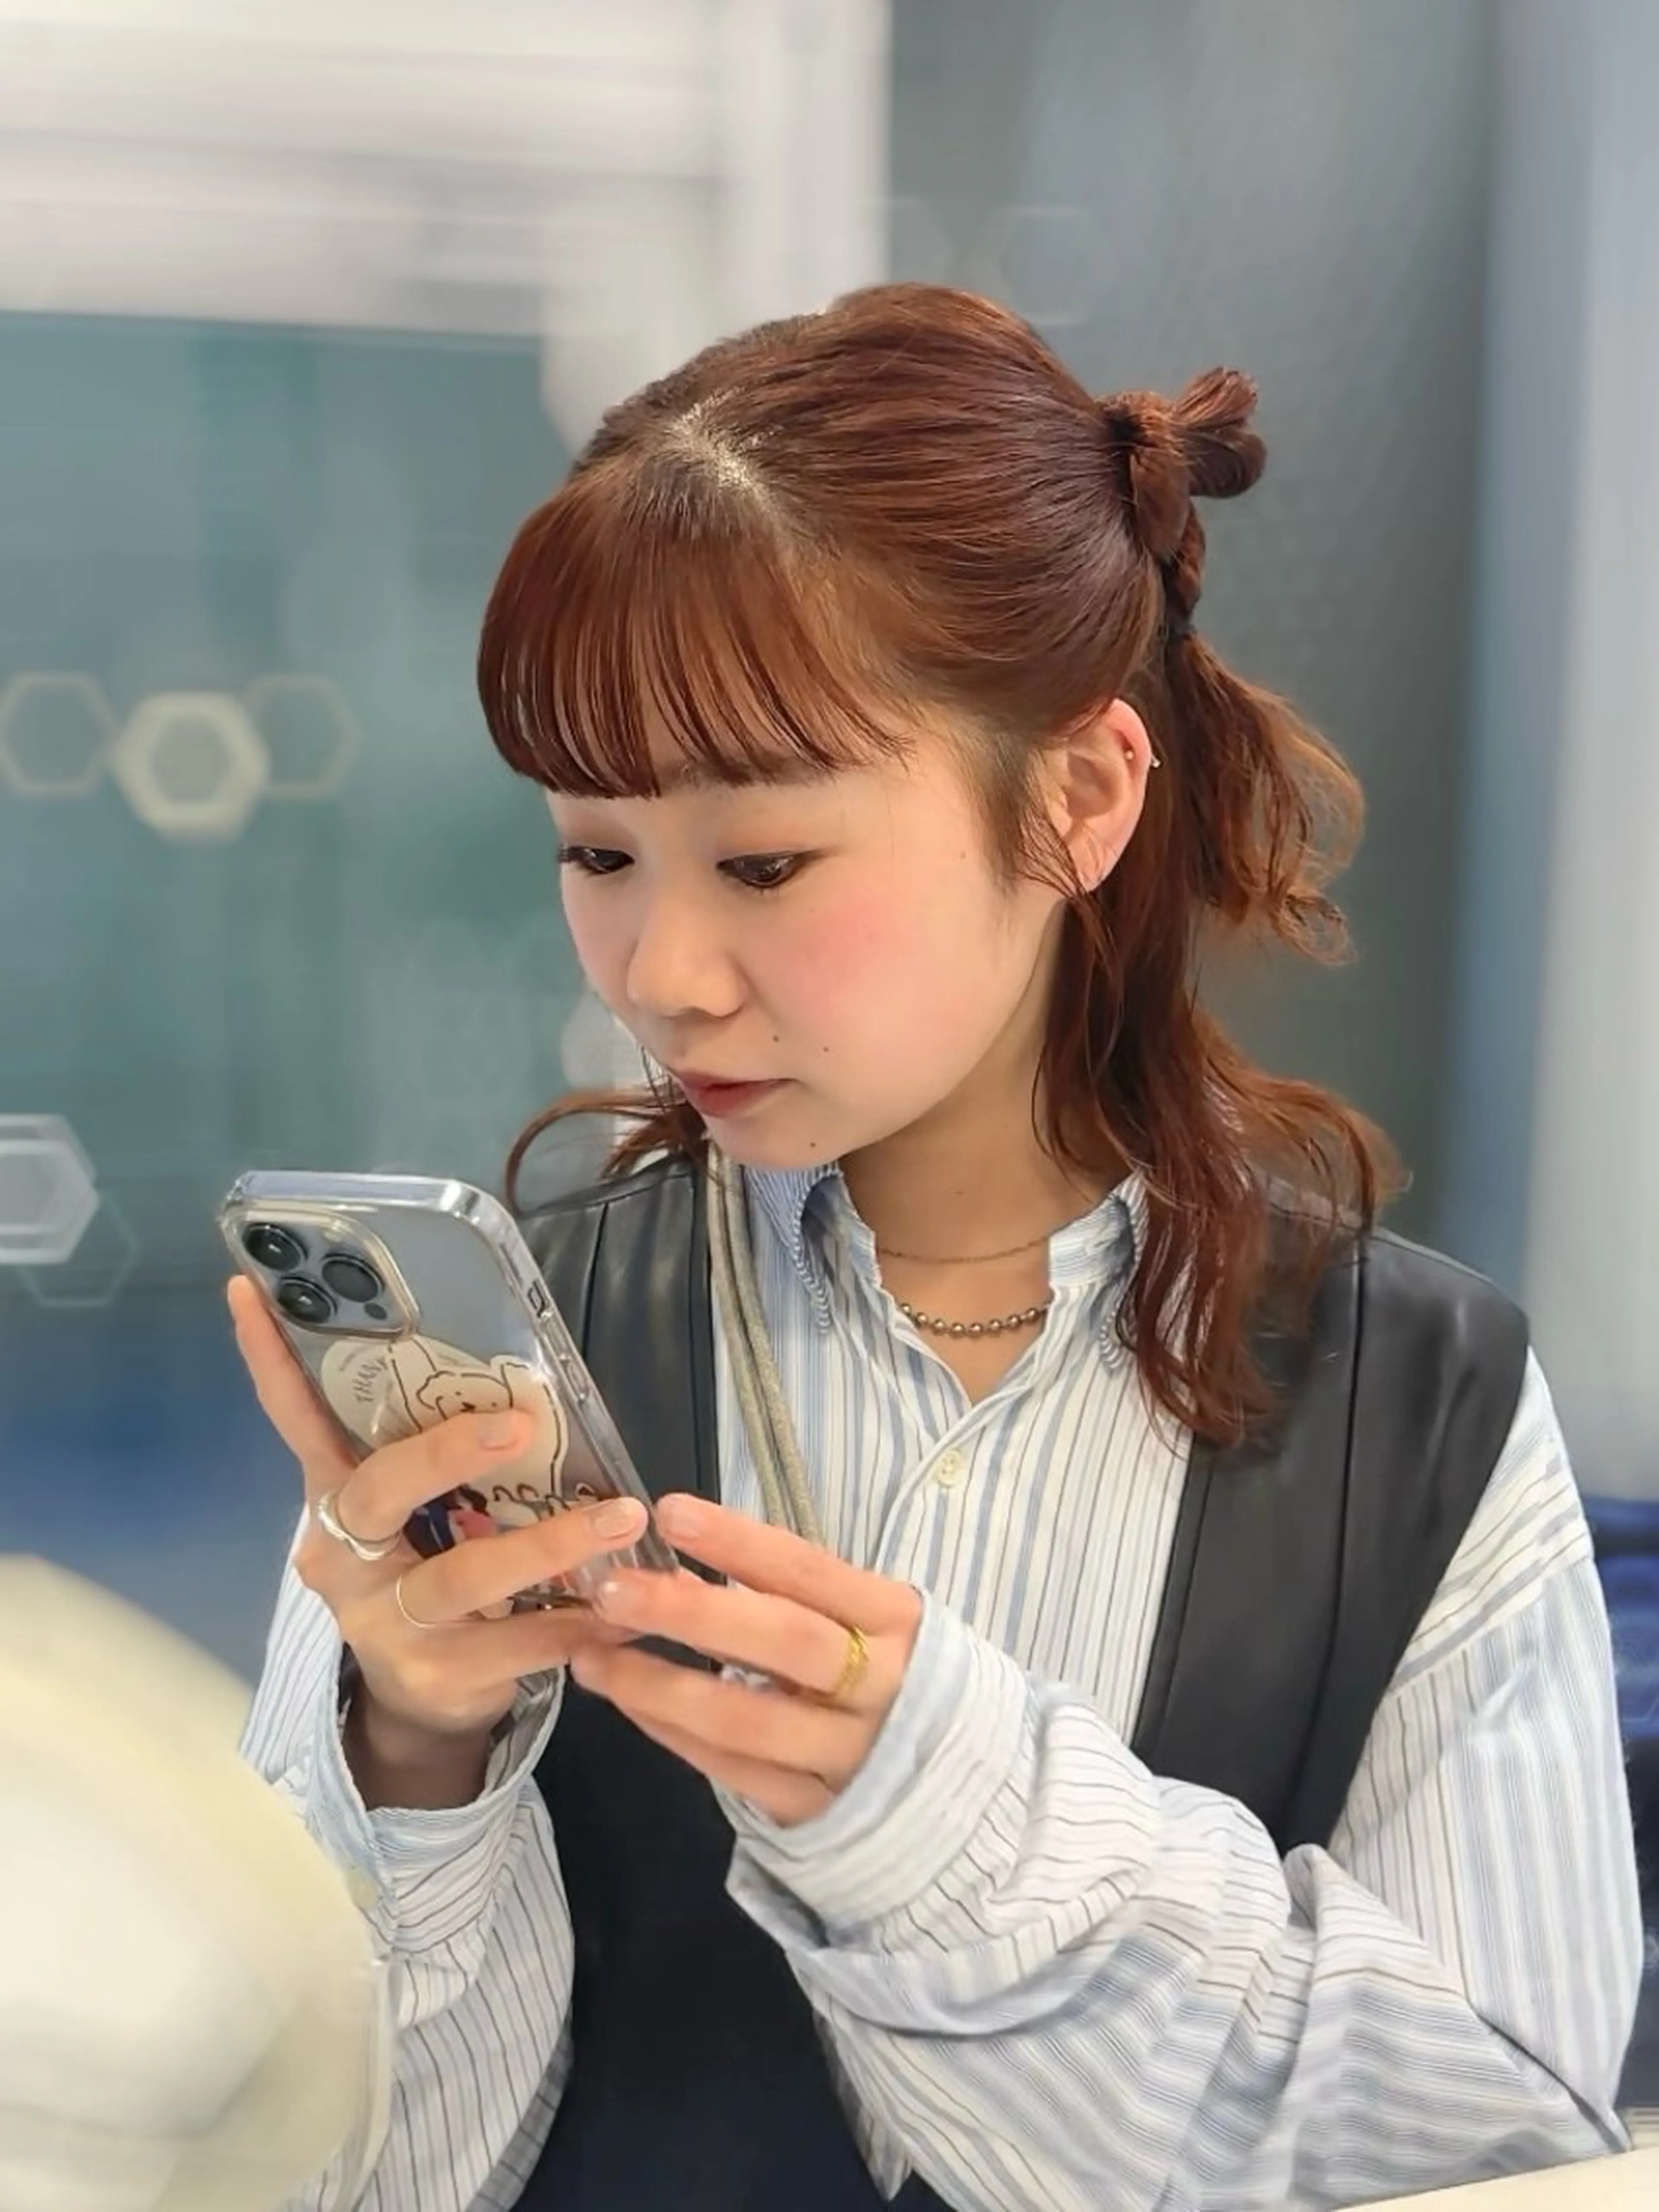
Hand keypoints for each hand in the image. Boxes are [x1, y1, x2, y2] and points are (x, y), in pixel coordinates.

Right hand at [228, 1277, 642, 1753]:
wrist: (423, 1704)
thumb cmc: (429, 1575)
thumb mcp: (423, 1515)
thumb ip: (444, 1460)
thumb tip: (518, 1382)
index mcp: (337, 1500)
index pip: (296, 1421)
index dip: (271, 1360)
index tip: (249, 1289)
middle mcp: (344, 1557)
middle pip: (379, 1492)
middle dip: (447, 1452)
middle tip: (519, 1422)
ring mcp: (383, 1622)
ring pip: (465, 1575)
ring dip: (552, 1544)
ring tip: (622, 1516)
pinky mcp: (434, 1676)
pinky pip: (513, 1644)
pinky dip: (575, 1623)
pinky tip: (623, 1608)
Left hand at [571, 1492, 922, 1826]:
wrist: (965, 1786)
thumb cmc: (894, 1676)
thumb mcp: (869, 1622)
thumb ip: (794, 1595)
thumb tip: (682, 1564)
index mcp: (895, 1621)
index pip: (811, 1571)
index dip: (740, 1543)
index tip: (670, 1513)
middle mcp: (877, 1687)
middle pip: (781, 1642)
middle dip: (691, 1612)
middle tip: (612, 1589)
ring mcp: (848, 1756)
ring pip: (745, 1721)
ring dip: (658, 1686)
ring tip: (590, 1656)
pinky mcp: (818, 1814)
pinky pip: (734, 1772)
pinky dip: (675, 1735)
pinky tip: (629, 1702)